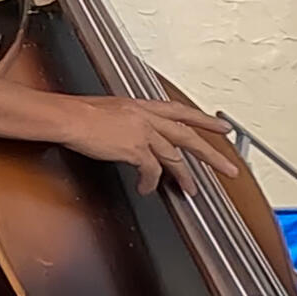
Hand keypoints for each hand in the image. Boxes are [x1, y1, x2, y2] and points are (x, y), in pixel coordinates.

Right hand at [62, 96, 238, 195]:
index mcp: (140, 106)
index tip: (220, 126)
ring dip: (184, 175)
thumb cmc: (78, 112)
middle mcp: (145, 117)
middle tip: (229, 167)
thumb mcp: (107, 109)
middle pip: (187, 136)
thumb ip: (125, 121)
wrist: (67, 117)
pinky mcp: (135, 149)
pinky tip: (146, 188)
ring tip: (191, 189)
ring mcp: (142, 132)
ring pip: (174, 156)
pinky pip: (151, 170)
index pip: (179, 111)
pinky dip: (150, 182)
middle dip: (211, 153)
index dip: (202, 120)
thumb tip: (127, 135)